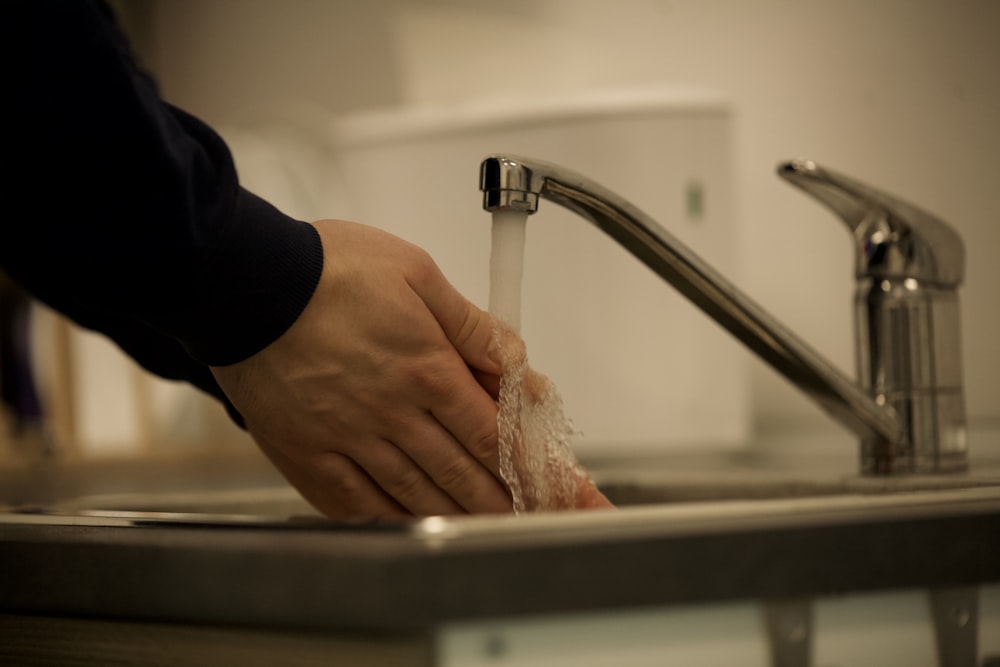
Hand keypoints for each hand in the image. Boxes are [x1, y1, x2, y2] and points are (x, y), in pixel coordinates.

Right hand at [211, 219, 511, 518]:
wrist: (245, 282)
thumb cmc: (327, 270)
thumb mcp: (416, 273)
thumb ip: (471, 325)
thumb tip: (515, 362)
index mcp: (426, 369)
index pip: (492, 432)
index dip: (530, 464)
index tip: (552, 486)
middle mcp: (392, 413)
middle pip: (459, 472)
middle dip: (501, 500)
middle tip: (526, 518)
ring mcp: (347, 439)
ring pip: (413, 495)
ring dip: (455, 516)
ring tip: (482, 528)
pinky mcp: (305, 453)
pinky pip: (351, 503)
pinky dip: (387, 519)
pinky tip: (407, 525)